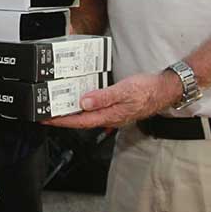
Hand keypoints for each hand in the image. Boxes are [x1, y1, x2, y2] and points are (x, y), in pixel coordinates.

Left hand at [43, 70, 179, 128]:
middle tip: (46, 113)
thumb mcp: (124, 90)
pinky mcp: (116, 108)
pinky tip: (80, 100)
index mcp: (109, 115)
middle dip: (62, 118)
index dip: (61, 121)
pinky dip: (84, 107)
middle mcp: (109, 117)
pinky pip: (95, 110)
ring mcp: (113, 114)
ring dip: (72, 113)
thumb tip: (83, 102)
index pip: (79, 122)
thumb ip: (103, 97)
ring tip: (57, 107)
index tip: (46, 119)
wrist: (164, 90)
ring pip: (87, 116)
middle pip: (81, 121)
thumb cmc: (147, 90)